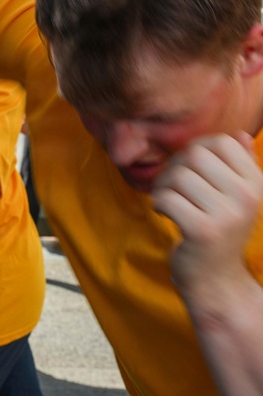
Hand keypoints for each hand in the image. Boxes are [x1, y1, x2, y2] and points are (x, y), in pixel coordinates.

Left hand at [151, 133, 262, 301]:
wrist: (216, 277)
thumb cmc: (218, 228)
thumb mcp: (234, 195)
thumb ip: (238, 165)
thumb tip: (241, 135)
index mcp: (256, 183)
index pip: (220, 142)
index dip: (195, 151)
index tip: (191, 171)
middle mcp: (248, 197)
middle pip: (194, 156)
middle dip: (174, 167)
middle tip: (172, 188)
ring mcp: (228, 215)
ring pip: (177, 176)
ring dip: (163, 187)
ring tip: (170, 202)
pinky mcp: (203, 231)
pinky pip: (166, 199)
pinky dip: (158, 203)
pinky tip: (166, 214)